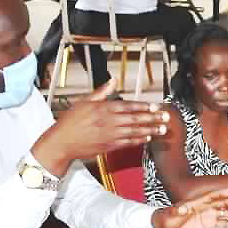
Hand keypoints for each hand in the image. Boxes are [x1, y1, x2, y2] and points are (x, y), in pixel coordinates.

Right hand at [33, 79, 169, 175]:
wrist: (62, 142)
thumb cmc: (70, 121)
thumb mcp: (84, 101)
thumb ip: (101, 92)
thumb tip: (113, 81)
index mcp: (103, 108)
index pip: (128, 106)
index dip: (143, 106)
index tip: (155, 106)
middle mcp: (108, 121)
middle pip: (135, 119)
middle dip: (152, 118)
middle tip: (166, 117)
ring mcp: (109, 135)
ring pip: (134, 131)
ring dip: (150, 130)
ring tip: (162, 129)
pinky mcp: (108, 146)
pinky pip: (127, 142)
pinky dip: (138, 140)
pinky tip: (147, 138)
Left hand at [151, 188, 227, 227]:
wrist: (167, 225)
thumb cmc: (168, 217)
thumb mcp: (172, 213)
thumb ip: (177, 211)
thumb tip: (181, 209)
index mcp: (198, 201)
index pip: (211, 196)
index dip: (221, 193)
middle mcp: (207, 207)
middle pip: (224, 203)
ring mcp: (209, 215)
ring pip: (227, 214)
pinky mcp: (209, 224)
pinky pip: (224, 225)